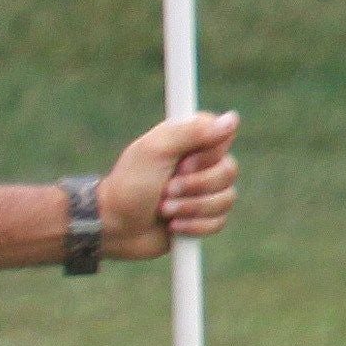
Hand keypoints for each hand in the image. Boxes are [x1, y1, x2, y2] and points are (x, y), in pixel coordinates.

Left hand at [101, 111, 240, 262]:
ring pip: (226, 198)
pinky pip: (219, 221)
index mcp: (190, 139)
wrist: (113, 226)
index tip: (181, 164)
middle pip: (229, 170)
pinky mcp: (202, 217)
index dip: (207, 156)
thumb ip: (192, 131)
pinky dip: (194, 226)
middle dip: (195, 186)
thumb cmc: (129, 184)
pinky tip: (172, 226)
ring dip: (192, 208)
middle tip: (165, 190)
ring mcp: (203, 191)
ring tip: (164, 209)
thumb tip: (232, 119)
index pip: (225, 136)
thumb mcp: (156, 150)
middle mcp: (201, 162)